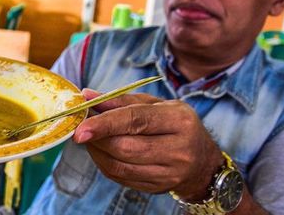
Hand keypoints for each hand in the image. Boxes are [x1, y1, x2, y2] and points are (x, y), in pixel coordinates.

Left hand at [73, 89, 223, 200]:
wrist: (203, 161)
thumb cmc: (175, 125)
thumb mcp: (156, 105)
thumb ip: (121, 100)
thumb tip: (87, 96)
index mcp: (179, 121)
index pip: (135, 120)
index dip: (104, 124)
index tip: (80, 128)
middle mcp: (179, 150)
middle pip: (125, 147)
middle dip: (97, 138)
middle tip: (82, 127)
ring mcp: (169, 174)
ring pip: (119, 166)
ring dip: (96, 151)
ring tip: (90, 137)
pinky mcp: (157, 188)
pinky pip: (120, 178)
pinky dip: (103, 163)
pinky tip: (101, 151)